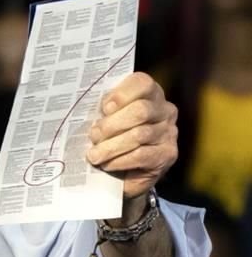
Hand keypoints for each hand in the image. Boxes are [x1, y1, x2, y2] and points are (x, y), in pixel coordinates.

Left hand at [86, 72, 177, 197]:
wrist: (125, 173)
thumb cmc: (112, 137)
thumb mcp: (107, 119)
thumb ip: (103, 111)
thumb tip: (86, 113)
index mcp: (149, 94)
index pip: (142, 83)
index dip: (121, 95)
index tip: (104, 108)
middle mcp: (164, 110)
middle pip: (140, 110)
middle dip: (112, 124)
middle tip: (94, 135)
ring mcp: (169, 133)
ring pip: (139, 135)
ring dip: (111, 146)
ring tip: (94, 155)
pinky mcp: (168, 155)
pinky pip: (141, 155)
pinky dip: (120, 160)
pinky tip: (107, 164)